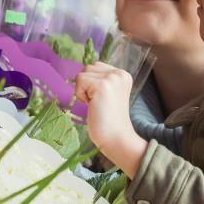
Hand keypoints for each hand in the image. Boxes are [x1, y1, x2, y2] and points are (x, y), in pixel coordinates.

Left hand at [74, 62, 147, 177]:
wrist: (116, 137)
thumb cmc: (108, 120)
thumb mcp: (108, 94)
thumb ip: (100, 80)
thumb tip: (82, 72)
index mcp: (123, 75)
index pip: (96, 66)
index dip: (92, 84)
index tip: (102, 100)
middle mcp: (119, 73)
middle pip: (88, 68)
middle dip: (87, 86)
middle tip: (98, 103)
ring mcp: (112, 78)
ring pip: (82, 74)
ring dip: (83, 91)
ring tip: (96, 104)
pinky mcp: (102, 85)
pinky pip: (80, 82)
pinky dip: (81, 95)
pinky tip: (93, 105)